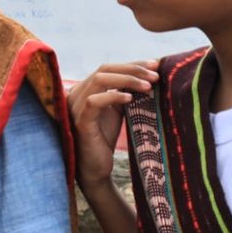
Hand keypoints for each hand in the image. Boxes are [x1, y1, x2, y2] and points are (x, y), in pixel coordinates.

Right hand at [68, 60, 156, 188]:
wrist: (95, 167)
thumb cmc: (105, 137)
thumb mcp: (117, 110)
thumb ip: (124, 93)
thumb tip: (148, 76)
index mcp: (85, 87)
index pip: (108, 68)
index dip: (132, 64)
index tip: (155, 66)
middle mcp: (77, 92)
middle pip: (105, 69)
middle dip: (133, 69)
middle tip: (155, 76)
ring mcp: (76, 105)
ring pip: (100, 80)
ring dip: (127, 80)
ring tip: (148, 86)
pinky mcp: (80, 121)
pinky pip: (94, 101)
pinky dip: (113, 96)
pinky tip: (130, 98)